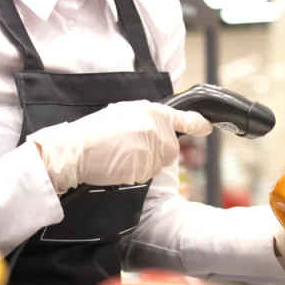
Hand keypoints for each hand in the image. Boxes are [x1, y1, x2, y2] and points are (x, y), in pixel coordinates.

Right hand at [30, 100, 212, 194]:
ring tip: (121, 154)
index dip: (197, 124)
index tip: (207, 126)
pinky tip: (120, 164)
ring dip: (144, 163)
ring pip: (159, 163)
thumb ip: (147, 119)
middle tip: (128, 147)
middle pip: (170, 149)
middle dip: (155, 152)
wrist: (77, 149)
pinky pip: (148, 174)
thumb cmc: (95, 132)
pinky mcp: (146, 165)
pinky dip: (136, 173)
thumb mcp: (123, 113)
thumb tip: (162, 128)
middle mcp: (157, 127)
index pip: (183, 118)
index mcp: (152, 110)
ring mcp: (153, 146)